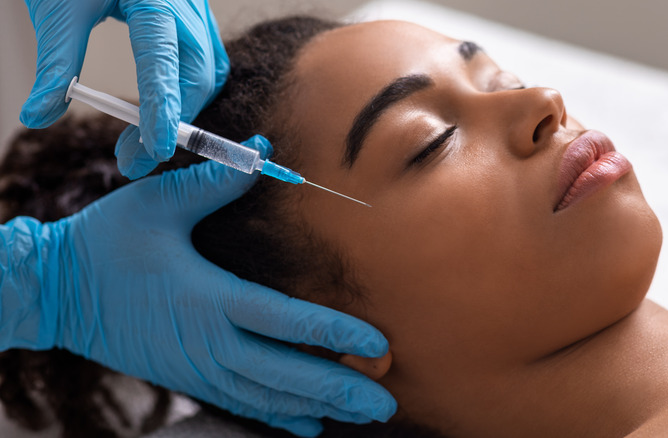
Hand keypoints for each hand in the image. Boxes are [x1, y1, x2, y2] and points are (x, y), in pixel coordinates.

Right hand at [0, 136, 395, 436]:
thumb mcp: (156, 204)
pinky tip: (310, 424)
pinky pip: (242, 402)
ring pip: (269, 395)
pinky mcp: (188, 377)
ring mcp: (198, 367)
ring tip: (361, 412)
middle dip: (340, 389)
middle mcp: (209, 343)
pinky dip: (278, 414)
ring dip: (318, 405)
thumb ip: (214, 183)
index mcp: (208, 299)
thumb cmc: (106, 243)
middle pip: (285, 374)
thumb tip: (264, 150)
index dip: (334, 333)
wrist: (55, 292)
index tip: (376, 343)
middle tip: (384, 403)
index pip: (284, 321)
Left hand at [20, 0, 228, 178]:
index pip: (163, 63)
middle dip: (171, 121)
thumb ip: (56, 65)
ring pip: (208, 73)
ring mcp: (196, 11)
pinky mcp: (196, 17)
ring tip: (147, 138)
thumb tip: (38, 115)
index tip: (153, 152)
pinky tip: (171, 105)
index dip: (162, 110)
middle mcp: (185, 7)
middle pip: (195, 75)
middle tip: (133, 158)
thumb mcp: (59, 9)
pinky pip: (209, 62)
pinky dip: (192, 90)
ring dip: (183, 110)